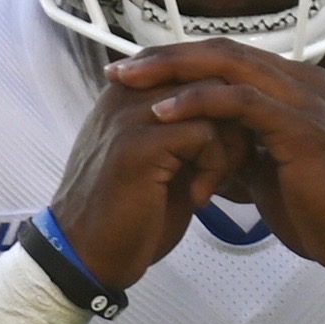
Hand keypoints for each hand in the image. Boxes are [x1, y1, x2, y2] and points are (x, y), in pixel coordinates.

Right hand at [38, 59, 247, 293]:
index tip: (226, 148)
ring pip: (213, 102)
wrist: (87, 255)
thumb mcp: (163, 158)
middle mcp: (126, 92)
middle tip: (229, 166)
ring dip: (230, 146)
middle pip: (211, 78)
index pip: (196, 68)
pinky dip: (216, 167)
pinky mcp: (138, 144)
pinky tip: (200, 197)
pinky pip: (205, 134)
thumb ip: (188, 127)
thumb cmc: (129, 212)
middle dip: (236, 121)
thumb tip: (236, 112)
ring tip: (213, 181)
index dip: (225, 106)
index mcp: (130, 91)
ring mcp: (129, 115)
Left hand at [101, 36, 324, 268]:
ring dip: (172, 71)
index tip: (135, 75)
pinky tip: (163, 113)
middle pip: (223, 51)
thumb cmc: (322, 211)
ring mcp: (305, 99)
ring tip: (128, 82)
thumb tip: (203, 151)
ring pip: (228, 65)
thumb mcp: (270, 173)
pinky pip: (240, 102)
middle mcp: (303, 82)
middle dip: (165, 57)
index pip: (230, 59)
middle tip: (118, 69)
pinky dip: (198, 103)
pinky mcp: (302, 126)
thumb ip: (241, 150)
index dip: (180, 62)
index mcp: (297, 89)